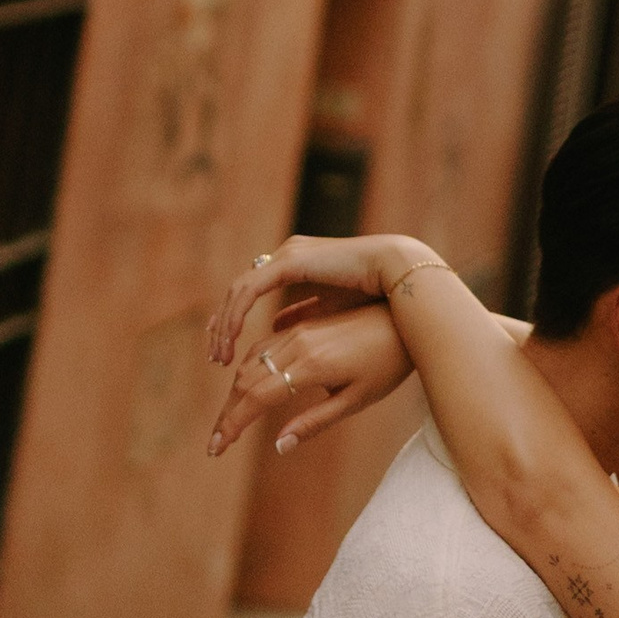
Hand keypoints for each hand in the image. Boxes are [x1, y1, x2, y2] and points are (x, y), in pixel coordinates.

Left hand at [208, 232, 444, 370]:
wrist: (403, 277)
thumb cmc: (382, 298)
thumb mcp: (335, 312)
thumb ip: (306, 316)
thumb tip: (280, 326)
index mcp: (296, 266)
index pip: (253, 293)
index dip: (236, 321)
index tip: (226, 353)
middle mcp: (286, 258)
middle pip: (239, 293)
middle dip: (222, 328)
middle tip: (215, 359)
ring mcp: (287, 257)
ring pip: (238, 293)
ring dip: (225, 327)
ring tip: (220, 360)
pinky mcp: (290, 263)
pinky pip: (249, 291)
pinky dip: (236, 318)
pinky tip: (232, 343)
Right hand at [208, 292, 417, 458]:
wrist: (408, 318)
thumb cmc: (390, 364)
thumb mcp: (357, 400)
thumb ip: (315, 422)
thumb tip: (280, 446)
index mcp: (311, 366)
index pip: (255, 398)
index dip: (232, 424)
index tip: (216, 448)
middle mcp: (298, 344)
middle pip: (246, 380)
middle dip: (228, 413)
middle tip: (216, 441)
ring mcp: (299, 331)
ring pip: (252, 362)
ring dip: (236, 391)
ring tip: (230, 419)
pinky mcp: (304, 324)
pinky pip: (266, 346)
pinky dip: (250, 368)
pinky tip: (247, 384)